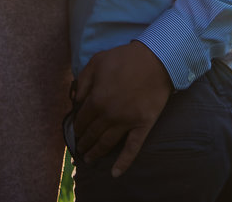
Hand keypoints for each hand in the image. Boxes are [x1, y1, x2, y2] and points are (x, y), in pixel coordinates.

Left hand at [74, 41, 172, 176]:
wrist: (156, 60)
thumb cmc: (125, 58)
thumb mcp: (97, 61)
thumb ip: (83, 81)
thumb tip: (76, 101)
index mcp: (96, 100)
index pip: (82, 120)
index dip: (77, 127)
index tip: (75, 131)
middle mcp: (109, 115)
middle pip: (92, 134)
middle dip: (83, 142)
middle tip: (80, 148)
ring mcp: (126, 123)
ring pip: (106, 144)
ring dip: (96, 153)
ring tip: (89, 159)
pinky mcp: (142, 126)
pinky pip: (132, 148)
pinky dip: (123, 162)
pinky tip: (115, 173)